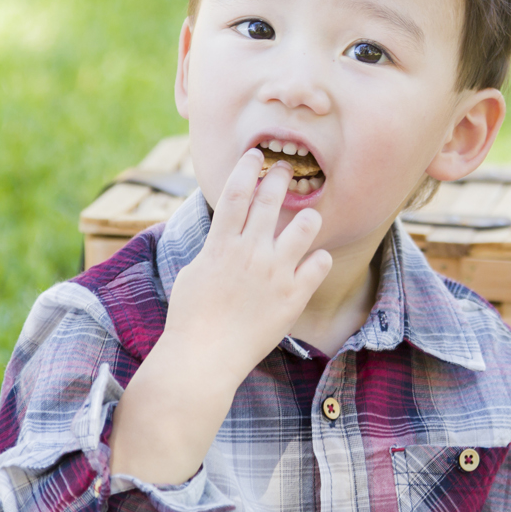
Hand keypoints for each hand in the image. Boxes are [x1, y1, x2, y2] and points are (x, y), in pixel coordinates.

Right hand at [110, 150, 330, 484]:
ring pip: (305, 226)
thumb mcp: (191, 274)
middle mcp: (250, 251)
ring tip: (307, 219)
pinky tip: (316, 261)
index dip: (247, 168)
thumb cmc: (190, 319)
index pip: (236, 193)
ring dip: (308, 218)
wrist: (204, 357)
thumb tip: (221, 237)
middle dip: (281, 178)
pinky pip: (320, 263)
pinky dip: (320, 260)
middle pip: (271, 200)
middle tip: (287, 169)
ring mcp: (275, 272)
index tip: (255, 154)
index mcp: (221, 245)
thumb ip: (211, 251)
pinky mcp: (294, 295)